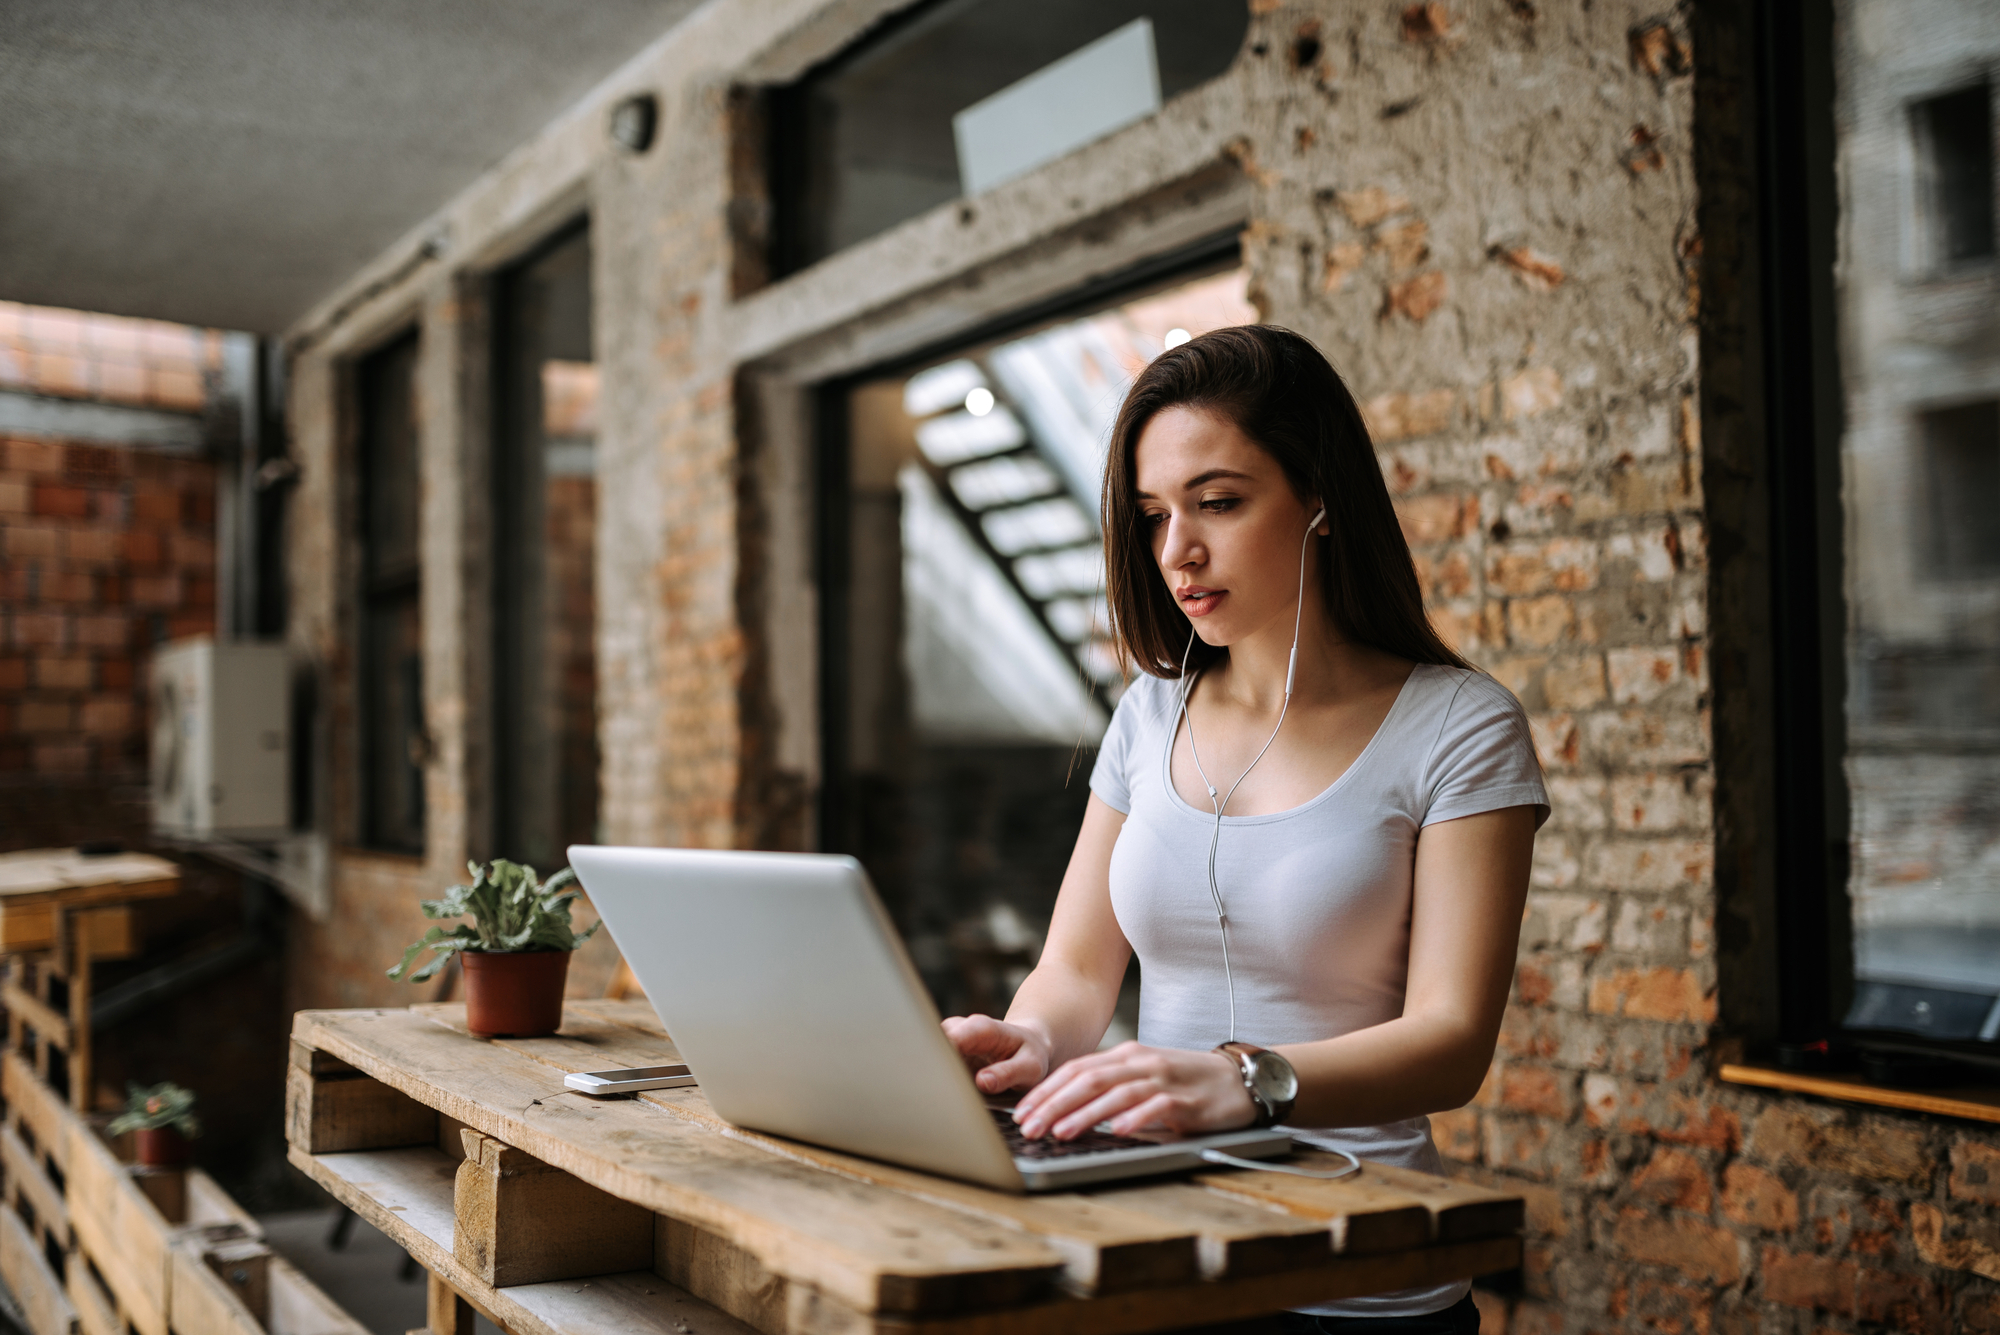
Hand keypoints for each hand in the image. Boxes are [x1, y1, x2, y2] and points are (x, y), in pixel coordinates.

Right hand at [941, 1014, 1053, 1093]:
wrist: (1026, 1045)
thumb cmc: (1029, 1055)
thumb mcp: (1029, 1067)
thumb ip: (1008, 1074)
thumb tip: (982, 1082)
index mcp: (981, 1028)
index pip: (951, 1039)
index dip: (943, 1061)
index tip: (945, 1086)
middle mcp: (960, 1028)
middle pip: (932, 1047)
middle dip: (932, 1073)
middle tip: (941, 1100)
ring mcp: (948, 1039)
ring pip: (927, 1056)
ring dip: (931, 1078)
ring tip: (942, 1101)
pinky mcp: (944, 1053)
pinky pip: (932, 1066)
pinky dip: (934, 1080)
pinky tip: (941, 1096)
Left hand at [1013, 1042, 1257, 1139]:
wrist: (1239, 1078)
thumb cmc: (1185, 1081)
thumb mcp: (1143, 1076)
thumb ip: (1111, 1086)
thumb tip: (1067, 1108)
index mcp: (1126, 1056)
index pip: (1077, 1070)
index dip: (1046, 1090)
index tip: (1021, 1112)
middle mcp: (1140, 1063)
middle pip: (1088, 1080)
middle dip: (1053, 1104)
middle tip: (1028, 1127)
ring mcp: (1163, 1080)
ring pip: (1116, 1093)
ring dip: (1085, 1113)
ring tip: (1060, 1131)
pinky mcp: (1185, 1101)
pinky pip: (1156, 1107)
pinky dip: (1134, 1119)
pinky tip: (1115, 1131)